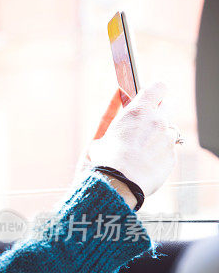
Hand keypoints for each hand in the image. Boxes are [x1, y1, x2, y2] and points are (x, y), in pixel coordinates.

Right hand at [80, 81, 177, 196]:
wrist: (118, 184)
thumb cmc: (104, 160)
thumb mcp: (101, 136)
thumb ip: (114, 122)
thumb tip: (116, 114)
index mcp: (139, 111)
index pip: (158, 87)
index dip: (154, 91)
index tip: (148, 96)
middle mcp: (158, 121)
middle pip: (169, 105)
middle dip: (159, 111)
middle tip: (145, 122)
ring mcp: (168, 139)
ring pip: (169, 130)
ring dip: (159, 135)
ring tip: (141, 151)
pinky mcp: (172, 157)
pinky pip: (168, 151)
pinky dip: (159, 155)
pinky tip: (145, 164)